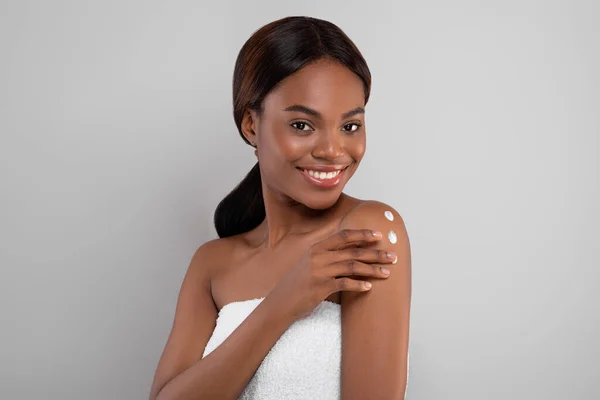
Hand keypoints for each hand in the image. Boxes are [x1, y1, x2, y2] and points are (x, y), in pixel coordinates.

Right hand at [269, 229, 396, 319]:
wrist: (279, 303)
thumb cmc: (296, 284)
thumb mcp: (308, 263)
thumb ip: (326, 256)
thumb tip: (349, 252)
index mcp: (316, 248)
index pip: (343, 236)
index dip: (362, 234)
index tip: (378, 235)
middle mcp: (318, 257)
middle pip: (353, 251)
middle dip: (376, 253)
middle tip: (393, 256)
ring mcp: (320, 271)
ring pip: (353, 266)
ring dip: (373, 269)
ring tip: (387, 272)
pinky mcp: (321, 287)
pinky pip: (345, 284)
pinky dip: (359, 285)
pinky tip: (369, 287)